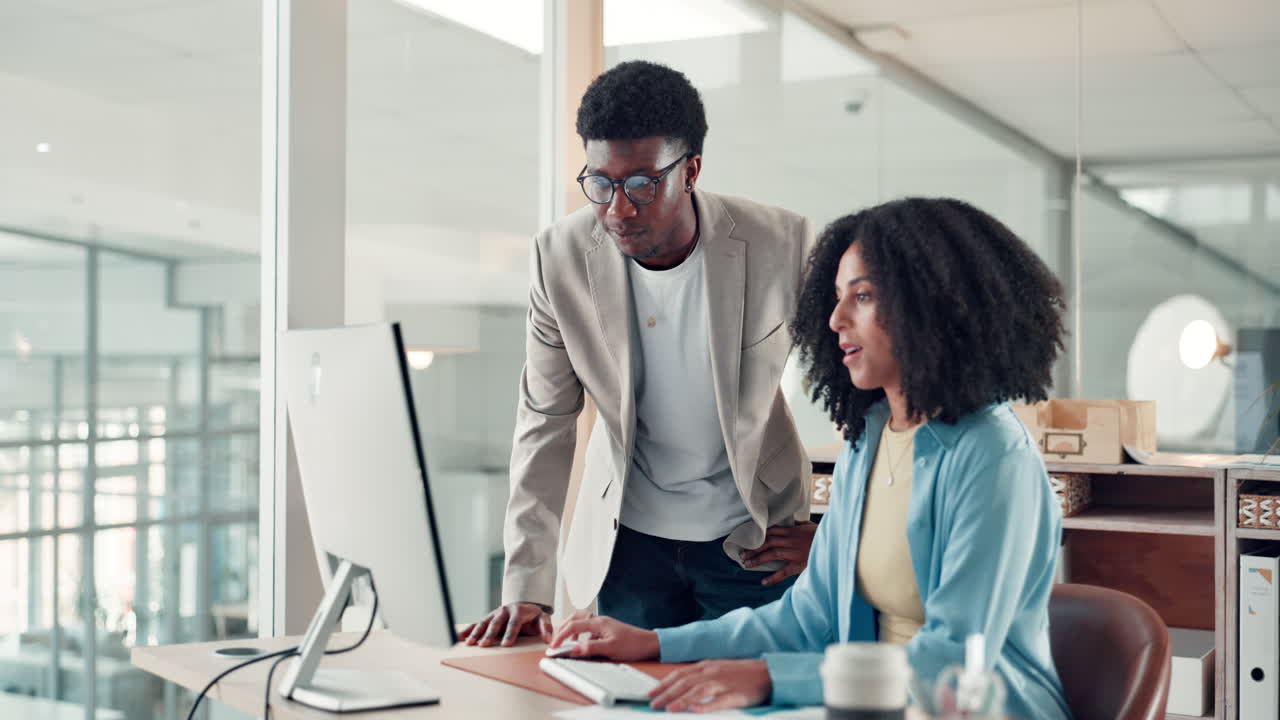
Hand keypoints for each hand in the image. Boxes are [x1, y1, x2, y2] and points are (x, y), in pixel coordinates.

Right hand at [460, 602, 551, 646]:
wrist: (524, 607)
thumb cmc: (533, 616)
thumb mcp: (543, 619)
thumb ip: (546, 628)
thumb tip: (548, 639)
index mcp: (518, 610)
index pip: (514, 622)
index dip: (510, 633)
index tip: (505, 645)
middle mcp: (504, 611)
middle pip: (496, 622)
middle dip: (490, 634)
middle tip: (484, 645)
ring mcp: (494, 614)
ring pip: (484, 623)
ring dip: (476, 633)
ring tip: (469, 643)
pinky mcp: (488, 619)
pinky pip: (476, 624)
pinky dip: (467, 630)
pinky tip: (459, 637)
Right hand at [548, 614, 658, 661]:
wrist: (650, 644)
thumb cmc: (633, 644)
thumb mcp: (610, 649)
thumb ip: (590, 648)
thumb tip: (573, 650)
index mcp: (598, 622)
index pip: (573, 626)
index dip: (560, 636)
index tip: (553, 647)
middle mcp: (599, 620)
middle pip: (574, 619)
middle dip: (562, 629)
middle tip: (555, 641)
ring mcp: (603, 624)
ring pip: (581, 622)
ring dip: (571, 630)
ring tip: (566, 643)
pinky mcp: (607, 630)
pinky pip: (589, 629)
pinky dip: (581, 635)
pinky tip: (583, 645)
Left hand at [649, 659, 771, 712]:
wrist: (769, 673)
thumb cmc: (743, 674)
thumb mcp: (718, 670)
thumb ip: (701, 677)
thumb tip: (682, 687)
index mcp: (707, 666)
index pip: (680, 674)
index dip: (664, 684)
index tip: (650, 693)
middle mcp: (713, 672)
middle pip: (685, 682)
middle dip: (666, 693)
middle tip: (652, 704)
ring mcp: (724, 682)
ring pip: (698, 690)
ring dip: (681, 700)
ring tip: (668, 709)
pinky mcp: (737, 694)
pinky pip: (720, 701)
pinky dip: (706, 706)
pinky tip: (695, 710)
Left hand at [739, 521, 816, 585]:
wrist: (833, 544)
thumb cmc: (822, 535)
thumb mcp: (810, 526)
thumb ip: (800, 524)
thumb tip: (794, 522)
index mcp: (792, 531)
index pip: (771, 532)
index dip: (758, 536)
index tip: (748, 539)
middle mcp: (790, 541)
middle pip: (767, 543)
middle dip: (753, 548)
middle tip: (742, 554)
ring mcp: (793, 553)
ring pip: (771, 554)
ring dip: (758, 559)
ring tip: (746, 564)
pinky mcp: (798, 565)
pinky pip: (784, 572)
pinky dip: (773, 578)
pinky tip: (763, 582)